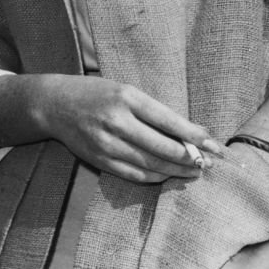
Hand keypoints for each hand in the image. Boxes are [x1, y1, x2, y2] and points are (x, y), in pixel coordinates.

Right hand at [0, 74, 222, 183]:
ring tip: (195, 171)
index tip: (214, 144)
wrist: (54, 104)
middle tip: (209, 162)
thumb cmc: (96, 93)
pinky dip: (156, 177)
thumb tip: (191, 131)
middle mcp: (116, 121)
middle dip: (190, 157)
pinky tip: (168, 174)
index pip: (168, 121)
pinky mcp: (99, 161)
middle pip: (162, 147)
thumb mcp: (125, 91)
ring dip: (177, 170)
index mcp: (126, 98)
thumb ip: (154, 111)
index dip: (194, 136)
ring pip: (151, 164)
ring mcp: (106, 144)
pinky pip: (134, 175)